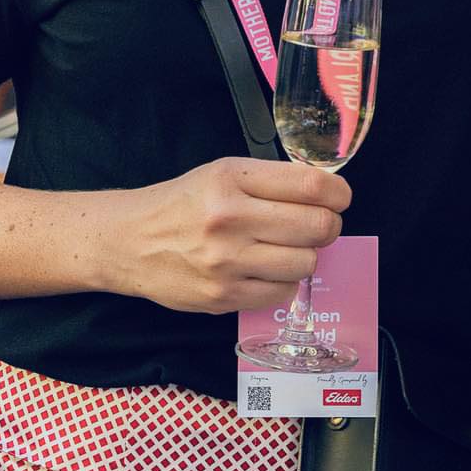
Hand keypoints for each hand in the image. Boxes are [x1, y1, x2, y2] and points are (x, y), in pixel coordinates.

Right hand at [107, 156, 349, 314]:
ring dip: (307, 255)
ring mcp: (227, 263)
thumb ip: (271, 181)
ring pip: (305, 263)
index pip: (311, 185)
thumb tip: (325, 192)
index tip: (340, 197)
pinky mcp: (223, 297)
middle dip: (329, 225)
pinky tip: (268, 269)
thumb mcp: (223, 173)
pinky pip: (281, 293)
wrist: (130, 242)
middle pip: (317, 226)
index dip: (338, 192)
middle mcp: (230, 219)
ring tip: (289, 247)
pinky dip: (284, 281)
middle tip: (321, 224)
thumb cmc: (182, 203)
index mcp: (232, 179)